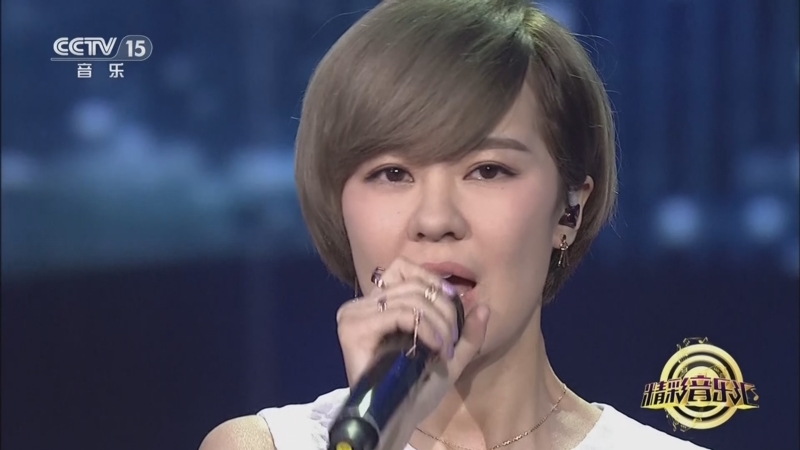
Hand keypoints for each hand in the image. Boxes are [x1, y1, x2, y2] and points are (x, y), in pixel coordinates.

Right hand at [336, 257, 490, 429]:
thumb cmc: (417, 390)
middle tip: (452, 342)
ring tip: (445, 349)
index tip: (455, 306)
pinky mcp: (352, 328)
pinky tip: (433, 347)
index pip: (404, 267)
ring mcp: (354, 315)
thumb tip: (484, 306)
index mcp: (378, 304)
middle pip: (413, 284)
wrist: (398, 419)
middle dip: (444, 311)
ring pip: (409, 298)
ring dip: (438, 322)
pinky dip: (423, 327)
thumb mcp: (450, 357)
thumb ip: (467, 333)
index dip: (433, 282)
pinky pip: (398, 313)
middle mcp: (362, 304)